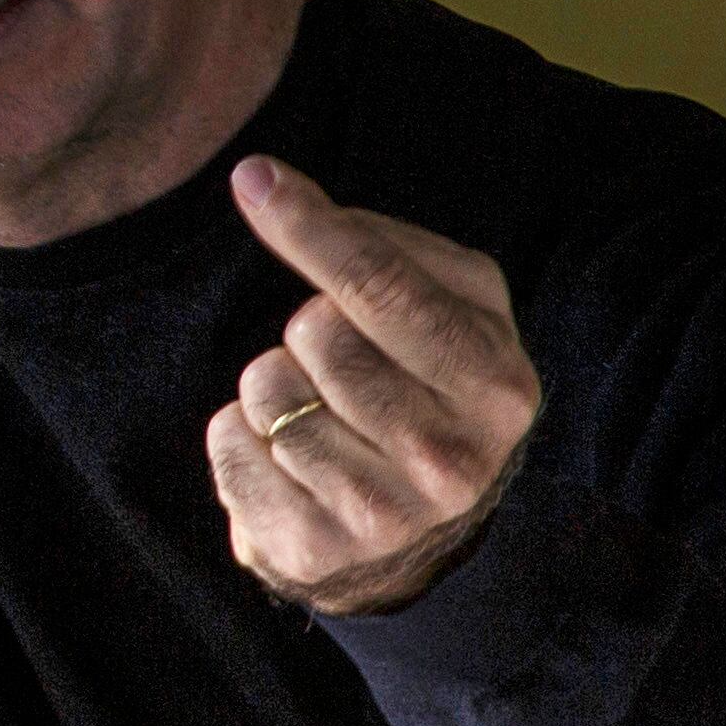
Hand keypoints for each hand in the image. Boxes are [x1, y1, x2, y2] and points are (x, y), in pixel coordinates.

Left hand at [208, 155, 541, 615]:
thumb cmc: (420, 384)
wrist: (412, 530)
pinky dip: (239, 437)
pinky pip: (228, 443)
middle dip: (307, 332)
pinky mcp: (316, 548)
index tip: (254, 178)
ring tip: (319, 416)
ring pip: (267, 389)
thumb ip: (374, 242)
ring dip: (273, 387)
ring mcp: (386, 514)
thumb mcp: (440, 308)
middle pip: (317, 333)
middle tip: (341, 367)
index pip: (386, 287)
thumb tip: (265, 182)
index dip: (313, 227)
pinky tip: (287, 462)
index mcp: (497, 385)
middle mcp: (452, 459)